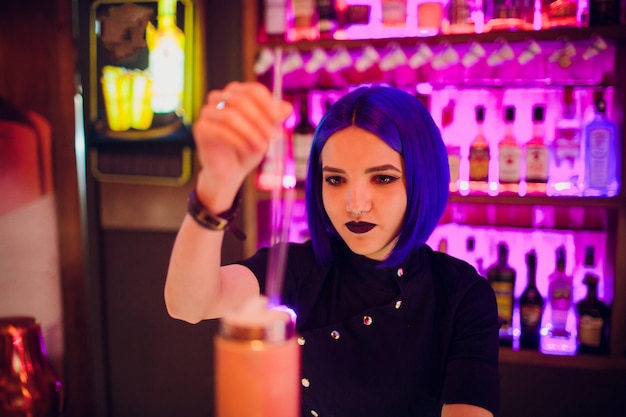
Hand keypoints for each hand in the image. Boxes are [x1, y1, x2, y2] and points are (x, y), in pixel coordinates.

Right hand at [193, 81, 292, 211]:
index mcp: (236, 94)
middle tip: (273, 136)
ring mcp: (208, 112)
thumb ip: (275, 119)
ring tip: (263, 148)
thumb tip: (287, 108)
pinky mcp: (201, 128)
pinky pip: (221, 131)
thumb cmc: (248, 147)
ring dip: (250, 132)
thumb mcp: (265, 132)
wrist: (231, 171)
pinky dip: (239, 141)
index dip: (267, 103)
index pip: (252, 90)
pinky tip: (248, 150)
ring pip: (230, 116)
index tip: (279, 117)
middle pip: (241, 100)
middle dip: (260, 120)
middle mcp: (219, 98)